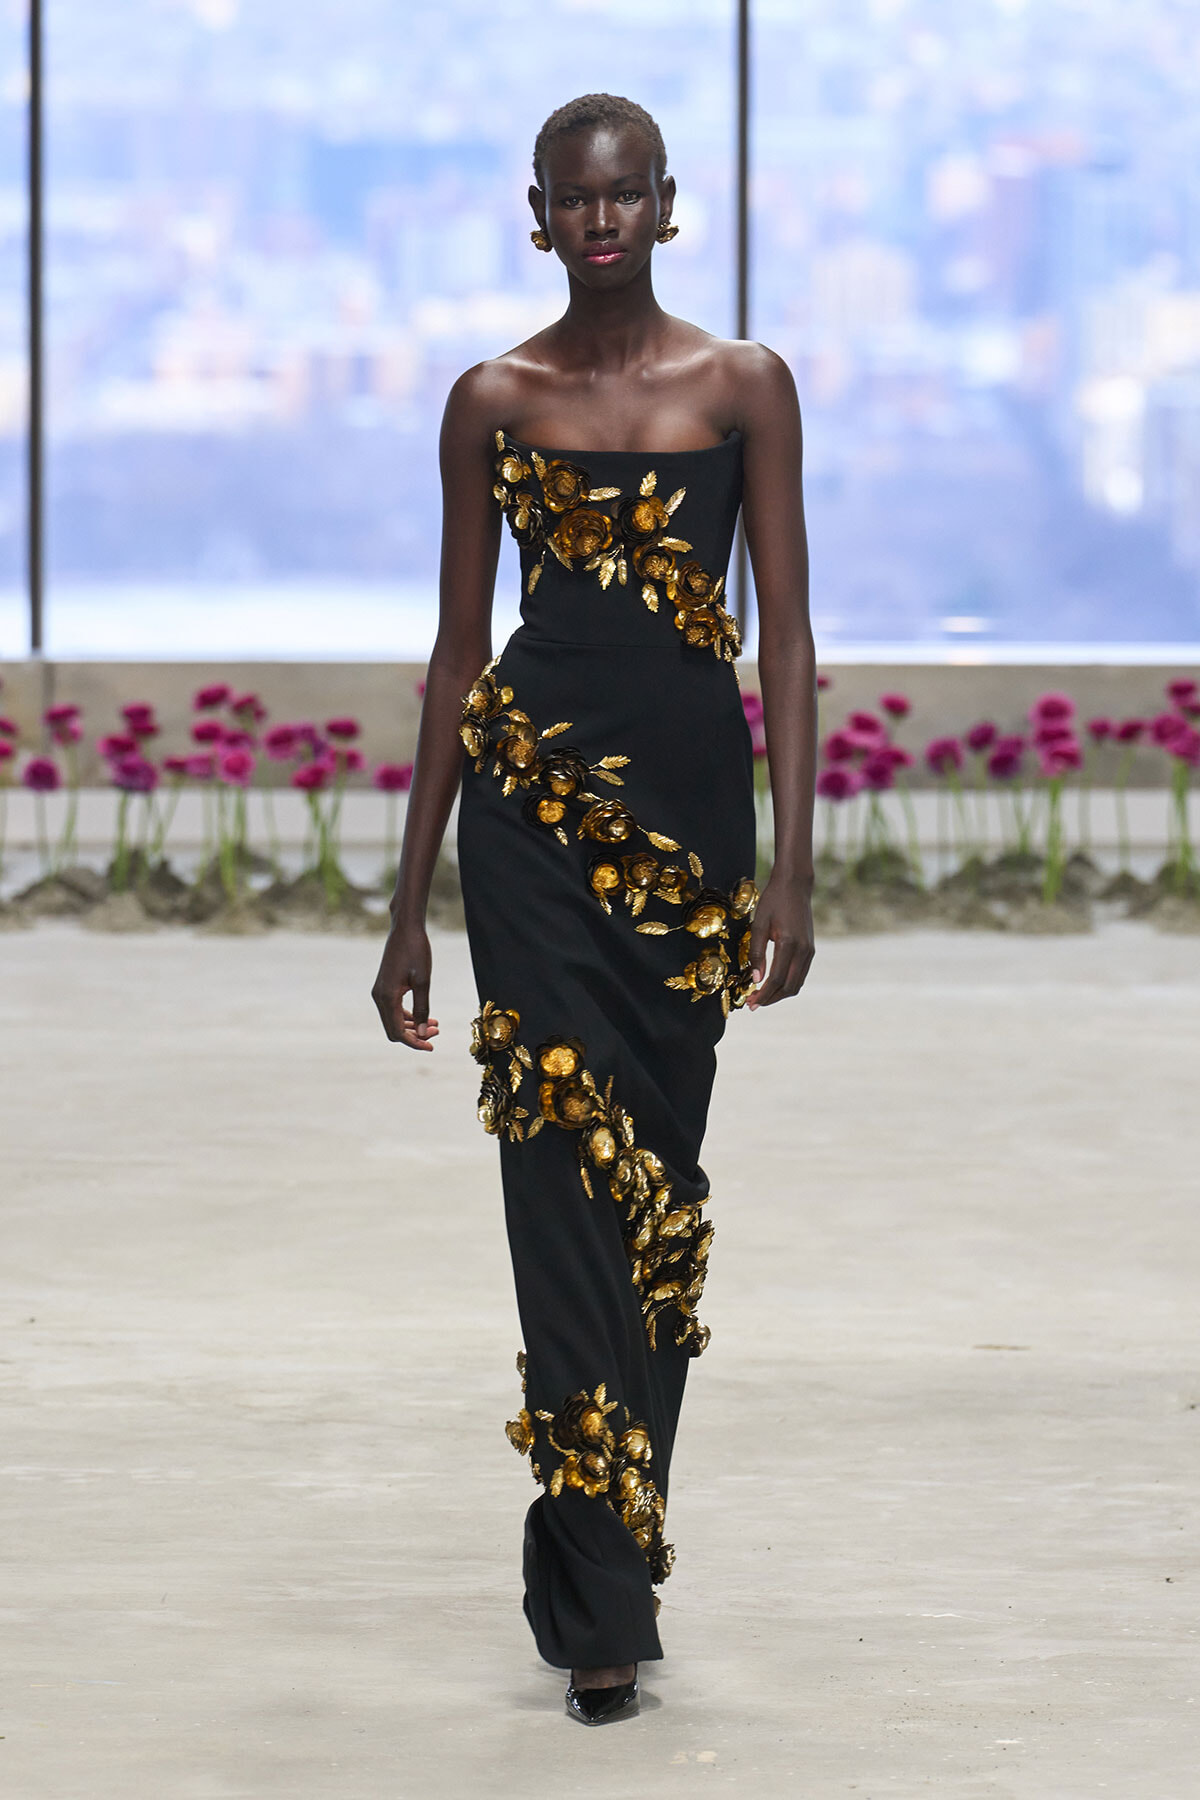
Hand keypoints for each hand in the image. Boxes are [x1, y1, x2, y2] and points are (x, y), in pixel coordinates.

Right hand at [371, 917, 439, 1050]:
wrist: (405, 928)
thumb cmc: (416, 951)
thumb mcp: (423, 981)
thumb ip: (422, 1009)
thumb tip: (424, 1033)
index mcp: (387, 997)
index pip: (398, 1032)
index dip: (415, 1043)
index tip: (432, 1047)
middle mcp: (379, 997)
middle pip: (394, 1029)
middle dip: (414, 1036)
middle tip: (437, 1034)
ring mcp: (379, 991)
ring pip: (393, 1020)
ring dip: (412, 1026)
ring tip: (435, 1026)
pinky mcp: (384, 987)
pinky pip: (393, 1009)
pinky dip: (407, 1016)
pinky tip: (425, 1016)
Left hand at [745, 872, 814, 1009]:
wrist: (795, 885)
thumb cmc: (773, 901)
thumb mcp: (759, 925)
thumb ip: (756, 953)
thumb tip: (756, 979)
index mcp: (789, 944)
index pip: (776, 980)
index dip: (763, 995)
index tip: (751, 1002)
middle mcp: (803, 951)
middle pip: (789, 987)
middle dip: (771, 999)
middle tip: (754, 1004)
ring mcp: (809, 951)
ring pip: (797, 983)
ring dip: (780, 994)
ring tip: (762, 997)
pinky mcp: (810, 949)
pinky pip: (800, 974)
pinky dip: (787, 983)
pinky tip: (773, 984)